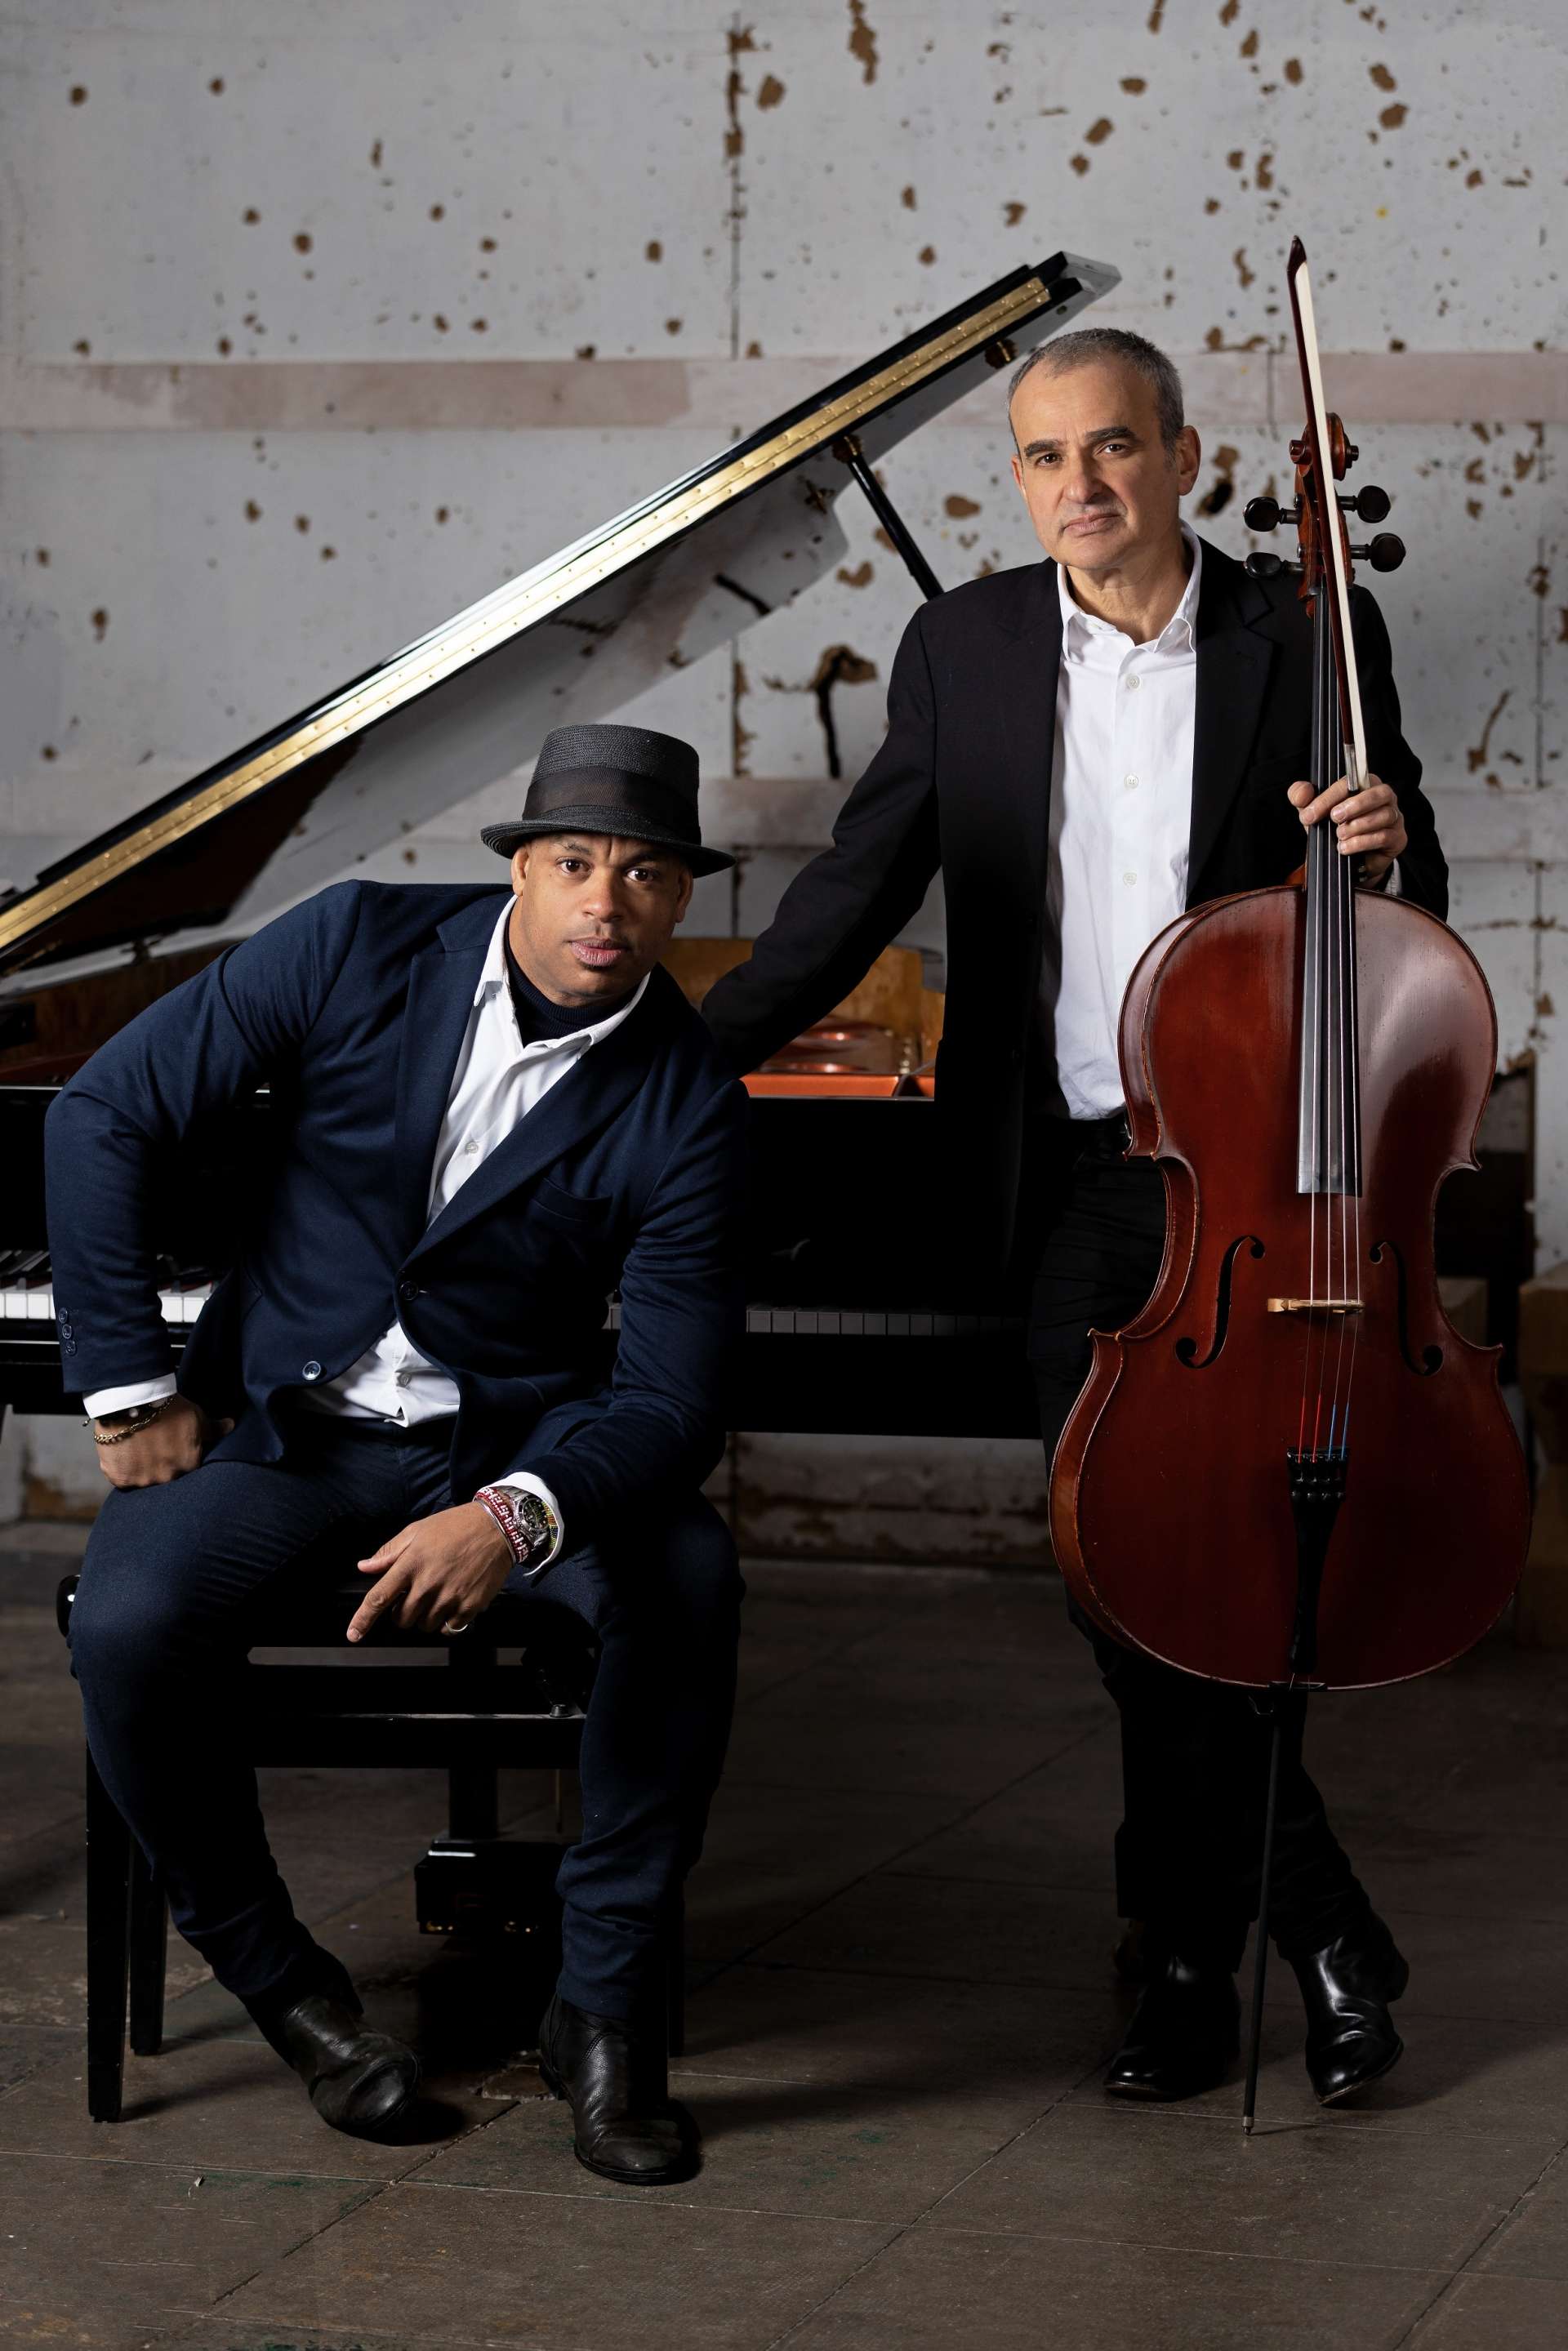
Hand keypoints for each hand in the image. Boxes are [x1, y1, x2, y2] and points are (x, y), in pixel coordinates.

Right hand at [94, 1395, 231, 1489]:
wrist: (132, 1401)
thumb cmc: (167, 1407)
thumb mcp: (195, 1416)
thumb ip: (213, 1428)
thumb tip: (230, 1426)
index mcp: (190, 1465)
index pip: (187, 1468)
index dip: (178, 1456)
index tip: (170, 1445)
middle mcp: (168, 1477)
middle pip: (166, 1476)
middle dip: (161, 1464)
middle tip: (152, 1446)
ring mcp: (143, 1480)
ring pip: (143, 1479)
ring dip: (141, 1468)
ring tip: (136, 1448)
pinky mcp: (121, 1478)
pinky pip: (122, 1479)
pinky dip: (122, 1469)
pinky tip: (123, 1453)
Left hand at [348, 1502, 513, 1642]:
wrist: (497, 1528)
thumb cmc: (455, 1526)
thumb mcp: (417, 1530)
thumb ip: (390, 1552)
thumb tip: (365, 1567)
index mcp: (411, 1563)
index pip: (379, 1598)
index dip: (363, 1619)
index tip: (353, 1635)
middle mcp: (428, 1584)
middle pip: (402, 1619)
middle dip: (403, 1612)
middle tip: (416, 1596)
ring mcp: (450, 1597)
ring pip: (425, 1626)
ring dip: (426, 1617)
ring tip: (438, 1595)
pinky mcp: (470, 1607)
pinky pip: (449, 1629)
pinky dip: (447, 1622)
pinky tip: (453, 1603)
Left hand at [1287, 770, 1405, 884]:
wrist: (1346, 861)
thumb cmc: (1333, 829)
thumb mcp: (1314, 812)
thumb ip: (1302, 797)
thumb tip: (1302, 792)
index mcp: (1365, 785)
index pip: (1351, 782)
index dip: (1330, 797)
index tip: (1310, 814)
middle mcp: (1384, 798)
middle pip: (1380, 792)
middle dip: (1355, 805)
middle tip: (1334, 818)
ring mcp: (1395, 818)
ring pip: (1384, 815)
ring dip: (1357, 826)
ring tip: (1339, 836)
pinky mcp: (1398, 838)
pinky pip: (1384, 836)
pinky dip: (1362, 842)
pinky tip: (1346, 848)